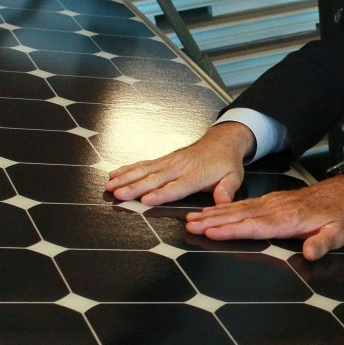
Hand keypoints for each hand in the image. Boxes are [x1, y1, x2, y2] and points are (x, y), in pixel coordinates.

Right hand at [105, 122, 254, 205]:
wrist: (222, 141)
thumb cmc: (226, 162)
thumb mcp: (233, 177)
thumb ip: (226, 191)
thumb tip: (223, 203)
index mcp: (196, 175)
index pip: (176, 187)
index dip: (161, 194)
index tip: (145, 200)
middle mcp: (179, 167)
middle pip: (155, 179)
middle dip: (135, 187)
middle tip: (118, 194)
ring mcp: (169, 162)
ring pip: (145, 170)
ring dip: (126, 177)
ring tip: (109, 185)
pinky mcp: (163, 159)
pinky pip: (144, 164)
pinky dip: (127, 168)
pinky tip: (113, 173)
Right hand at [185, 174, 343, 260]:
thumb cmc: (342, 214)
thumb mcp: (339, 233)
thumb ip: (322, 242)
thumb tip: (310, 253)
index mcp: (290, 218)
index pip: (255, 226)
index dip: (232, 230)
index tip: (211, 232)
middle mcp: (277, 208)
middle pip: (240, 216)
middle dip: (213, 221)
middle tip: (189, 225)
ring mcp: (273, 203)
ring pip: (239, 209)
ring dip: (214, 214)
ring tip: (192, 219)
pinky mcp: (273, 201)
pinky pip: (245, 204)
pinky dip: (227, 208)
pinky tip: (214, 211)